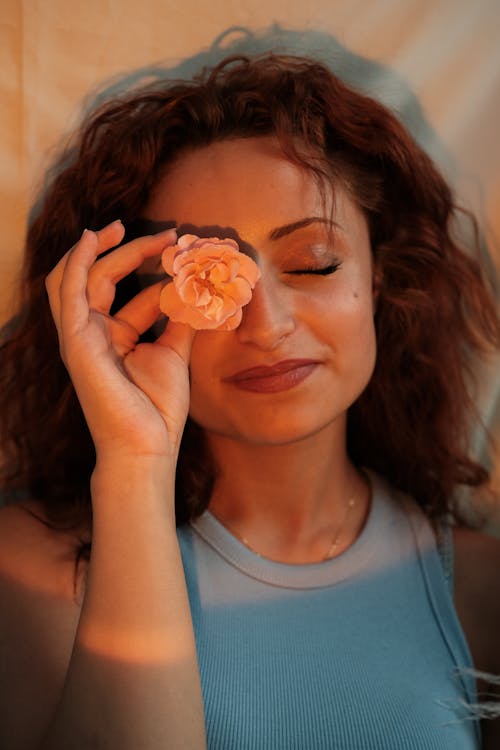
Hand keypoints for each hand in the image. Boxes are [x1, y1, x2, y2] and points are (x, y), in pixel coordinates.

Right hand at [45, 220, 195, 464]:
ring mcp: (79, 336)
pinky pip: (66, 292)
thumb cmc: (157, 408)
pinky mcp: (74, 342)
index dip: (154, 267)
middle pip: (102, 275)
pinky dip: (75, 261)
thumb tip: (197, 289)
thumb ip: (181, 320)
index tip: (184, 250)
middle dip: (132, 250)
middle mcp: (92, 331)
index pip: (127, 289)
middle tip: (168, 235)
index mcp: (114, 334)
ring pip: (78, 276)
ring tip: (123, 226)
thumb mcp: (174, 353)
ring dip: (101, 248)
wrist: (147, 447)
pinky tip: (92, 238)